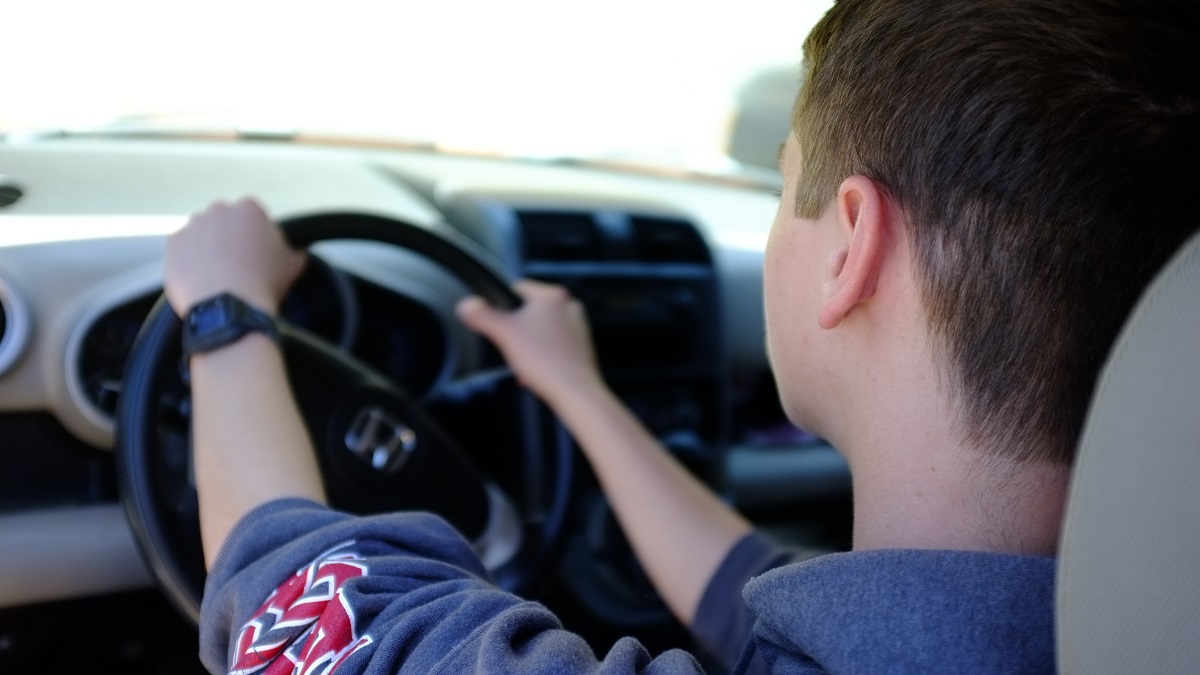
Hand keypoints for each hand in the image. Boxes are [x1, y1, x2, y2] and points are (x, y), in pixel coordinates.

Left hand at [164, 198, 305, 315]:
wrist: (228, 307)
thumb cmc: (264, 283)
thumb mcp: (293, 265)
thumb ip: (292, 250)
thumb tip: (292, 251)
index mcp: (249, 209)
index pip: (254, 216)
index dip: (257, 237)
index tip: (258, 255)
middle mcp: (218, 210)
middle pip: (225, 222)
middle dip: (230, 238)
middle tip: (238, 265)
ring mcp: (192, 225)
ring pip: (202, 235)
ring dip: (208, 248)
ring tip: (217, 276)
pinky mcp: (173, 243)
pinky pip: (183, 249)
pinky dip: (190, 261)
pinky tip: (201, 280)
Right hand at [456, 280, 602, 401]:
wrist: (575, 391)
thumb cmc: (546, 361)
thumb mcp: (504, 333)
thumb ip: (482, 316)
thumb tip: (467, 305)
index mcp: (553, 295)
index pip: (517, 288)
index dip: (501, 305)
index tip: (498, 322)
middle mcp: (569, 307)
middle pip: (528, 313)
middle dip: (516, 332)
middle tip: (513, 347)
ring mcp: (578, 328)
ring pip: (540, 332)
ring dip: (528, 347)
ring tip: (525, 363)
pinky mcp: (580, 348)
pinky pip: (552, 348)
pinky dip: (542, 358)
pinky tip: (536, 372)